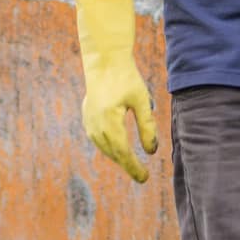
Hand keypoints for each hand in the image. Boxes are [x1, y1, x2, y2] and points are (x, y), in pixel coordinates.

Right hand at [71, 0, 159, 182]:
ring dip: (118, 157)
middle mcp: (95, 125)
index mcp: (109, 121)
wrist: (104, 62)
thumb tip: (152, 151)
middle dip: (127, 165)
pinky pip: (99, 139)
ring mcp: (88, 123)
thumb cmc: (126, 78)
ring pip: (104, 148)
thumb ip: (147, 126)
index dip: (133, 167)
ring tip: (133, 165)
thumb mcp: (141, 101)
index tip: (145, 178)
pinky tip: (120, 149)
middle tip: (143, 176)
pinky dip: (110, 147)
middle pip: (113, 153)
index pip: (123, 152)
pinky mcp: (87, 118)